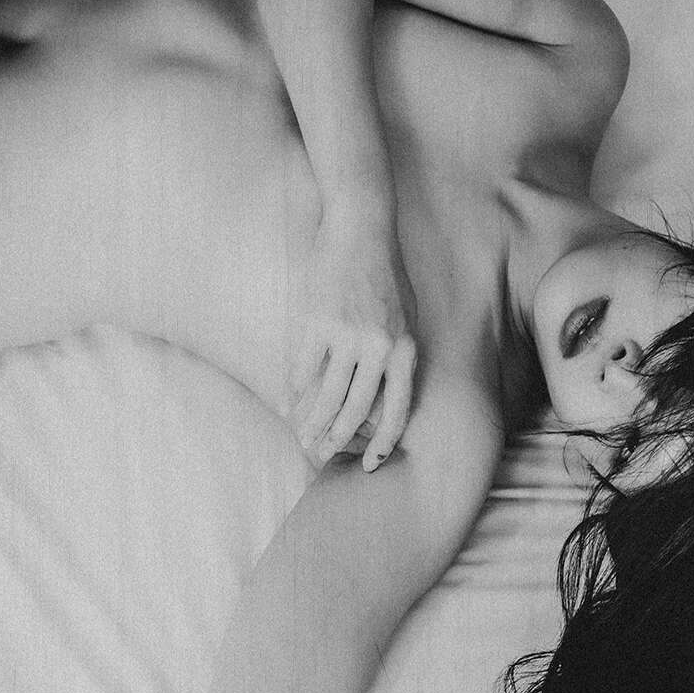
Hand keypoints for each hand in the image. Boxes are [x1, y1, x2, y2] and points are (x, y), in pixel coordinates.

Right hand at [291, 209, 417, 471]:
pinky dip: (295, 391)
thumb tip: (383, 404)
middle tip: (324, 455)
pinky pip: (304, 368)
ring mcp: (347, 335)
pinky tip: (289, 405)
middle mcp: (379, 346)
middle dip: (339, 438)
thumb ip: (397, 359)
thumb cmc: (385, 276)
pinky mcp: (317, 322)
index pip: (398, 409)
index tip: (372, 463)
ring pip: (328, 394)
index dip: (384, 441)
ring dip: (313, 421)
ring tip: (303, 438)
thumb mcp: (405, 318)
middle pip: (357, 409)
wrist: (361, 229)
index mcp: (405, 349)